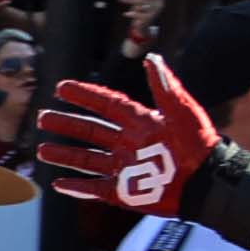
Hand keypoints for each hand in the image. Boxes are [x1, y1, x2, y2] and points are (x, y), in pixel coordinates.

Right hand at [41, 57, 216, 211]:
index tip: (63, 87)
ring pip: (87, 160)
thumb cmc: (199, 144)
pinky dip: (77, 188)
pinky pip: (95, 188)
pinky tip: (59, 185)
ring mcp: (124, 168)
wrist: (207, 182)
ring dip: (64, 155)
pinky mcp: (123, 192)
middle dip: (67, 124)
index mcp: (141, 122)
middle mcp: (128, 143)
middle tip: (44, 117)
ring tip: (42, 150)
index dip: (85, 95)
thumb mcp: (182, 110)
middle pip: (91, 131)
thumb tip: (152, 58)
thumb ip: (164, 86)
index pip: (107, 105)